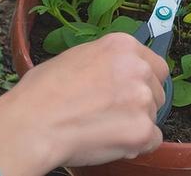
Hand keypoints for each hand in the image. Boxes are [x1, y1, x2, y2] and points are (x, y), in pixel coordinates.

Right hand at [0, 33, 169, 175]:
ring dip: (135, 123)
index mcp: (123, 46)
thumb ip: (106, 62)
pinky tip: (110, 141)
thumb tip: (115, 72)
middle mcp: (138, 68)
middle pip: (158, 90)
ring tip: (102, 126)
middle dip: (141, 103)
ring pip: (153, 116)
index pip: (155, 65)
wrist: (32, 124)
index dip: (144, 81)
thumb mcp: (76, 57)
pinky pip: (152, 141)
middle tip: (113, 112)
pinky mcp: (142, 130)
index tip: (130, 91)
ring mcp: (143, 100)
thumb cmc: (43, 92)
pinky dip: (136, 145)